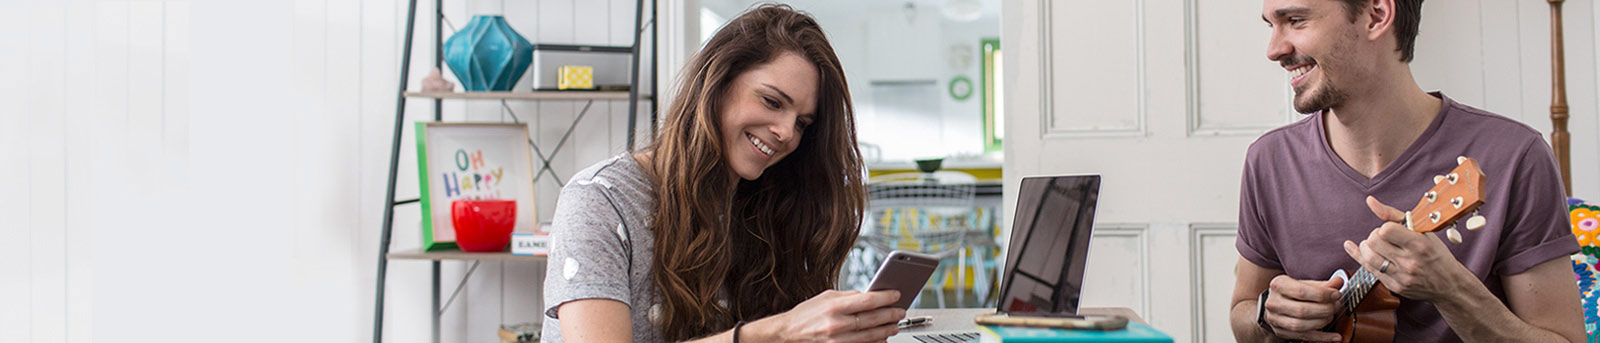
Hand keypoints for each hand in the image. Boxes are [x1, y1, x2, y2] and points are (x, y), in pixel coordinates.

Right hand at [754, 289, 905, 342]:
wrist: (787, 335)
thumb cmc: (805, 316)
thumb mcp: (825, 298)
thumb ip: (847, 296)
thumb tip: (868, 296)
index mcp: (834, 306)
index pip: (868, 300)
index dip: (886, 297)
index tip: (897, 295)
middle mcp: (837, 324)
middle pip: (872, 319)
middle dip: (890, 315)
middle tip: (900, 312)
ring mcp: (837, 341)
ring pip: (870, 337)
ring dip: (886, 331)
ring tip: (894, 326)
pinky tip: (882, 339)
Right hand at [1262, 275, 1344, 341]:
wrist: (1275, 304)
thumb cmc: (1292, 292)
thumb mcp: (1305, 284)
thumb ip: (1322, 284)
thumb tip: (1339, 282)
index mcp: (1279, 285)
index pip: (1301, 291)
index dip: (1322, 295)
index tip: (1336, 295)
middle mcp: (1274, 302)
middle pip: (1301, 310)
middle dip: (1324, 310)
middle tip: (1335, 307)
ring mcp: (1275, 319)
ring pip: (1300, 325)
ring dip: (1321, 322)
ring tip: (1331, 317)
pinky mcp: (1280, 332)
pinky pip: (1303, 337)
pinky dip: (1322, 338)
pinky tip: (1335, 337)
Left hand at [1342, 196, 1472, 302]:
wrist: (1450, 284)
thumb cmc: (1436, 255)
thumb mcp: (1423, 231)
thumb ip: (1394, 215)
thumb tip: (1370, 202)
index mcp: (1419, 245)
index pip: (1386, 229)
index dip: (1385, 227)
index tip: (1391, 229)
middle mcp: (1410, 262)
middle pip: (1374, 242)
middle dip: (1374, 235)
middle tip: (1383, 238)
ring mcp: (1402, 276)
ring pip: (1368, 257)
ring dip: (1366, 247)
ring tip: (1374, 245)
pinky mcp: (1395, 287)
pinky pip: (1369, 270)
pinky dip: (1359, 256)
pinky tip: (1353, 247)